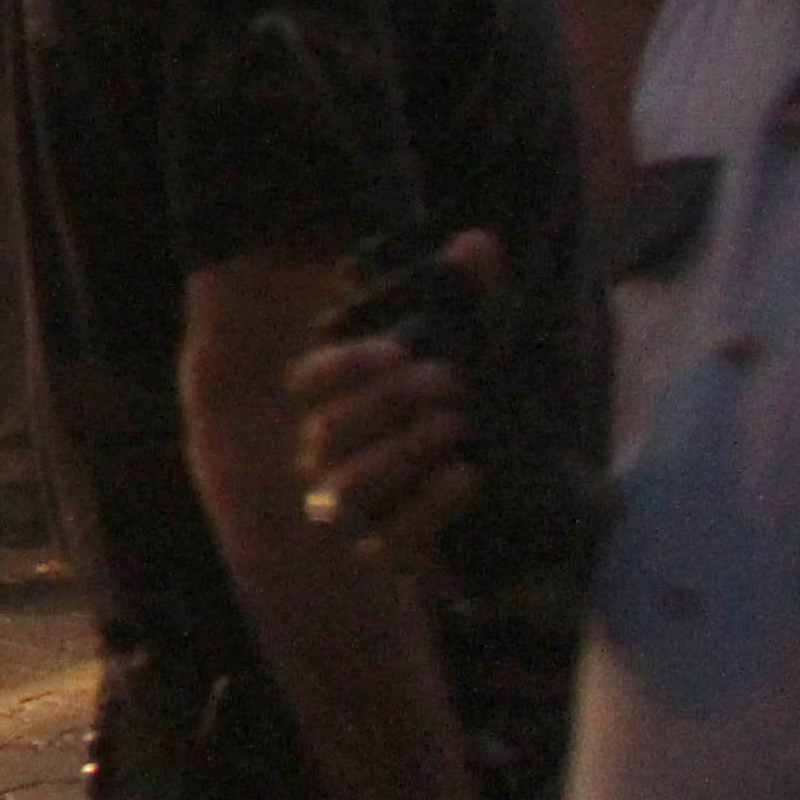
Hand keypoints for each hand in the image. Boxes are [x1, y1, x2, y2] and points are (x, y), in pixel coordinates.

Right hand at [288, 229, 493, 568]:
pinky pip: (390, 544)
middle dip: (387, 402)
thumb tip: (477, 243)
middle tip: (450, 379)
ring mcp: (354, 512)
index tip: (397, 347)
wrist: (491, 509)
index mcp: (335, 405)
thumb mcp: (466, 354)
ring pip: (347, 490)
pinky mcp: (389, 557)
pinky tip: (467, 474)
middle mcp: (330, 460)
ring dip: (401, 452)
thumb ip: (466, 300)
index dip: (346, 365)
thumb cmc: (461, 415)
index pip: (308, 383)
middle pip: (328, 432)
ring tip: (456, 423)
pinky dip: (428, 507)